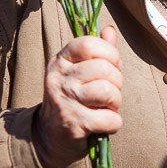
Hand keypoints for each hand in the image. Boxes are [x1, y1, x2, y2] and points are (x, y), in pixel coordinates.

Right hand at [34, 26, 122, 167]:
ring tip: (106, 108)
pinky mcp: (75, 123)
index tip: (111, 66)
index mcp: (61, 60)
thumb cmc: (72, 100)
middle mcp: (60, 77)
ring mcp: (65, 100)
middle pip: (105, 69)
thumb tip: (110, 30)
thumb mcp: (79, 72)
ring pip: (109, 92)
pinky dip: (114, 123)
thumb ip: (97, 51)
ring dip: (116, 103)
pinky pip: (110, 118)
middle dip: (117, 83)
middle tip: (109, 94)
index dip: (109, 54)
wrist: (49, 137)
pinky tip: (103, 124)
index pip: (89, 44)